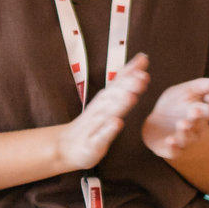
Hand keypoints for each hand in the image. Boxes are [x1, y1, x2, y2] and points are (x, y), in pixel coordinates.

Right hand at [55, 54, 150, 171]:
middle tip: (142, 77)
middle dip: (127, 86)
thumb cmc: (92, 124)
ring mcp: (93, 128)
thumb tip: (142, 59)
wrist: (65, 148)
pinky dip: (108, 130)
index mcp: (103, 101)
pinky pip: (100, 137)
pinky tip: (117, 123)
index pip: (116, 85)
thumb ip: (124, 80)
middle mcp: (97, 111)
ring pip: (106, 114)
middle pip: (112, 97)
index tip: (143, 63)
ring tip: (132, 96)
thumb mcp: (109, 100)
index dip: (129, 75)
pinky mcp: (91, 145)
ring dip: (119, 105)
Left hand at [143, 72, 208, 160]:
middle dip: (198, 119)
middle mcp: (196, 128)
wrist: (159, 120)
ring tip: (183, 124)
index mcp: (204, 113)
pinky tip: (170, 141)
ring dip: (186, 133)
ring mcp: (184, 140)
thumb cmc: (180, 102)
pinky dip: (173, 148)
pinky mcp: (170, 149)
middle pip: (200, 125)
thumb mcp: (193, 89)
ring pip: (188, 139)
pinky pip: (174, 152)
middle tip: (195, 111)